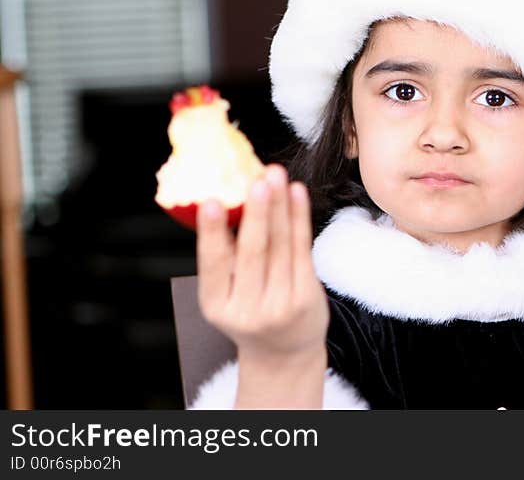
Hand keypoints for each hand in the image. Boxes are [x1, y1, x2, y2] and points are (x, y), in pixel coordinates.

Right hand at [196, 164, 328, 361]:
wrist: (283, 351)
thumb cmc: (251, 311)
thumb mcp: (227, 294)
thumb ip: (225, 256)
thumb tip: (228, 198)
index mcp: (216, 305)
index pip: (213, 264)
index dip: (213, 232)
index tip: (212, 202)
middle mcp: (248, 309)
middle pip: (254, 252)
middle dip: (257, 213)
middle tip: (258, 181)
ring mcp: (281, 305)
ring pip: (281, 246)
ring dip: (280, 206)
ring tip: (276, 175)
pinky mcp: (307, 297)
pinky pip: (303, 249)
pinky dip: (300, 218)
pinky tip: (297, 194)